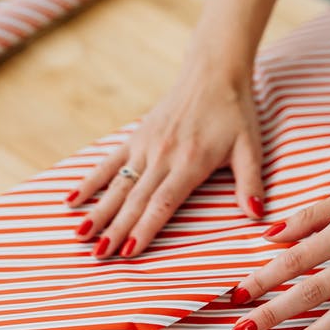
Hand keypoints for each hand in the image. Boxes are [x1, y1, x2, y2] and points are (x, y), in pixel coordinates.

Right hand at [65, 57, 264, 257]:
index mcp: (190, 162)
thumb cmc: (235, 113)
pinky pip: (109, 163)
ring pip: (118, 185)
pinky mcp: (136, 137)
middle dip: (115, 229)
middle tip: (98, 256)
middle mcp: (162, 155)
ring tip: (80, 235)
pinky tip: (72, 200)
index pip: (162, 202)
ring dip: (99, 211)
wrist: (213, 73)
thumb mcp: (250, 147)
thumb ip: (250, 182)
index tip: (128, 251)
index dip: (145, 228)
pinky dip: (91, 181)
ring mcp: (145, 145)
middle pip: (135, 199)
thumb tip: (257, 215)